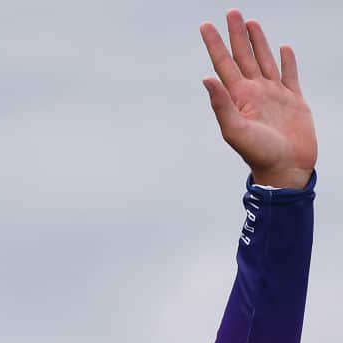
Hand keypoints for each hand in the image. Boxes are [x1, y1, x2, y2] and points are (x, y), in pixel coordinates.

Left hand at [200, 10, 316, 188]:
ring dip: (258, 42)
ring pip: (264, 60)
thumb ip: (221, 104)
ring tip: (250, 23)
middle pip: (243, 56)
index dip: (215, 44)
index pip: (223, 64)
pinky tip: (282, 48)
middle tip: (231, 12)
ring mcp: (273, 95)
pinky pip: (289, 75)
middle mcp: (254, 92)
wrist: (286, 169)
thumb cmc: (258, 154)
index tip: (206, 25)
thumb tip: (206, 78)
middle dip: (236, 34)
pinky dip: (286, 61)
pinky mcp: (294, 100)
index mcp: (238, 97)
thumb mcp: (235, 129)